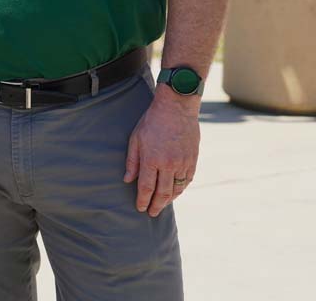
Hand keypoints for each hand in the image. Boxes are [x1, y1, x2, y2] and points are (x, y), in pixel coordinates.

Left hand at [123, 87, 200, 216]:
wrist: (176, 108)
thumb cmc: (151, 122)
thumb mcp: (135, 139)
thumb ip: (132, 161)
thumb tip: (127, 180)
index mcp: (151, 159)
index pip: (146, 187)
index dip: (142, 200)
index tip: (140, 208)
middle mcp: (168, 164)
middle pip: (162, 193)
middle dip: (156, 205)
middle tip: (151, 213)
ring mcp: (182, 163)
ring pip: (176, 189)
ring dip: (169, 200)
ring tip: (162, 205)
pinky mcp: (192, 160)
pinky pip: (187, 180)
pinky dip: (181, 189)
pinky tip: (175, 192)